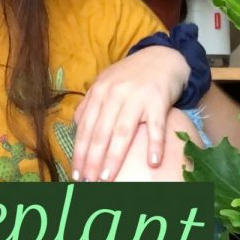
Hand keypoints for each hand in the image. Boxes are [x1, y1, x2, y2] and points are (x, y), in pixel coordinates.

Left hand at [71, 45, 188, 181]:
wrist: (163, 57)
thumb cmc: (132, 75)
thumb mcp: (106, 83)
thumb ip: (90, 103)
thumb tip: (77, 126)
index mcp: (99, 92)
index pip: (86, 127)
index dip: (80, 152)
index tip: (76, 173)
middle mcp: (115, 95)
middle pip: (101, 133)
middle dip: (93, 160)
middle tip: (88, 182)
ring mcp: (137, 98)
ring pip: (122, 132)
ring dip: (114, 157)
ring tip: (107, 178)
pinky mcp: (159, 101)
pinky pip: (156, 126)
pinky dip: (154, 145)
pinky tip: (152, 163)